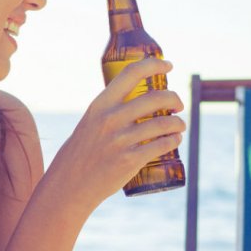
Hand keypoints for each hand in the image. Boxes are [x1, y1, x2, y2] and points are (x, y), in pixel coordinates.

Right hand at [48, 58, 184, 209]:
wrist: (69, 185)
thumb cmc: (81, 152)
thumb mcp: (90, 122)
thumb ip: (110, 111)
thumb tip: (138, 100)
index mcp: (100, 105)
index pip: (132, 73)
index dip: (154, 64)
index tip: (168, 65)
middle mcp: (111, 119)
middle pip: (156, 98)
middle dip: (175, 98)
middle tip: (179, 104)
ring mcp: (121, 140)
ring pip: (164, 123)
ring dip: (178, 123)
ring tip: (180, 125)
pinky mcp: (130, 160)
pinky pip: (162, 145)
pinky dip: (174, 140)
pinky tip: (175, 139)